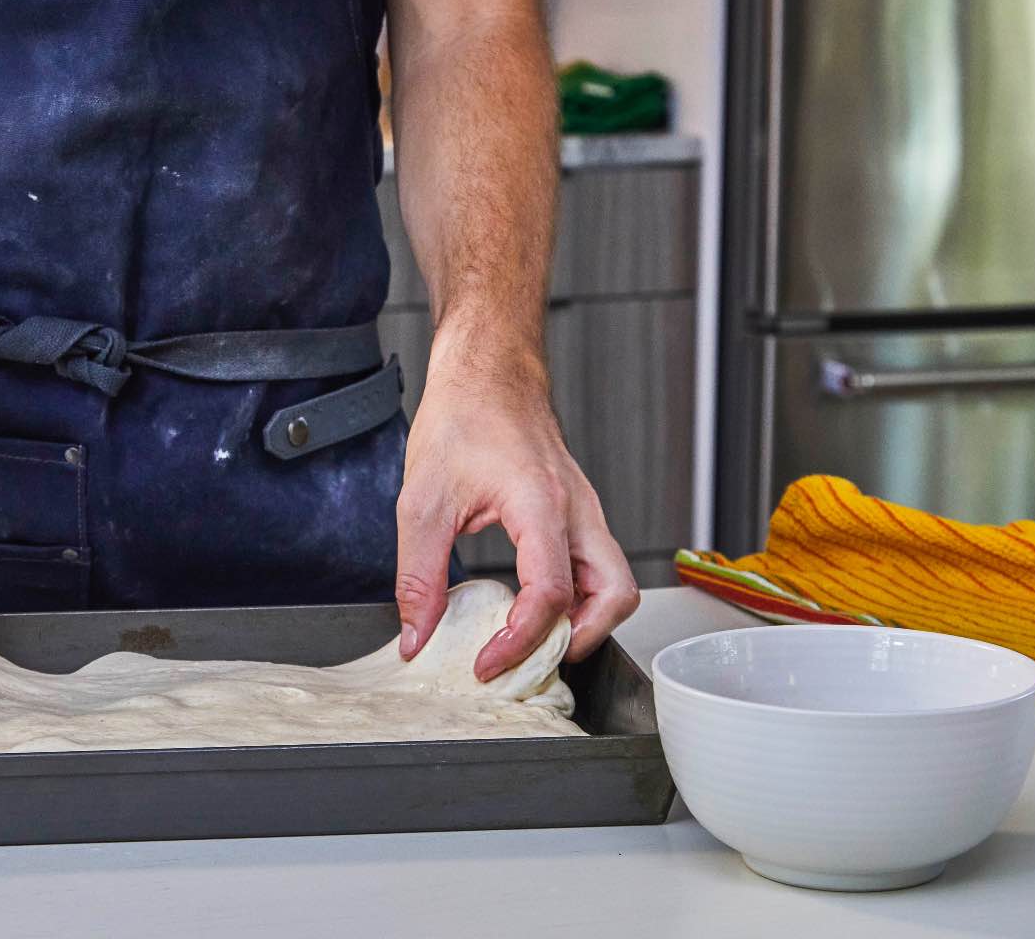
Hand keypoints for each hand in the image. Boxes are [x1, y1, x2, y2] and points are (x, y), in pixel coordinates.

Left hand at [394, 336, 639, 681]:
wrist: (486, 371)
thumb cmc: (461, 418)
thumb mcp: (421, 500)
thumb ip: (417, 577)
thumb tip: (417, 638)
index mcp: (541, 503)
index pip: (552, 593)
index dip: (520, 641)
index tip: (486, 664)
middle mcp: (577, 509)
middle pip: (616, 595)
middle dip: (580, 639)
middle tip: (530, 659)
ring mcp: (585, 510)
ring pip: (616, 584)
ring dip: (586, 621)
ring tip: (534, 638)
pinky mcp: (579, 513)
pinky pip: (596, 567)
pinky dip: (577, 598)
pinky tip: (532, 605)